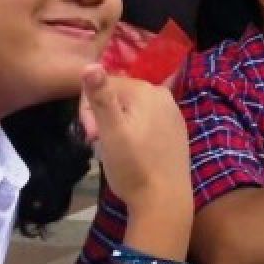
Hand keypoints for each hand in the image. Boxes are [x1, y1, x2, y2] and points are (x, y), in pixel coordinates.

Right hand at [78, 65, 190, 214]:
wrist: (165, 200)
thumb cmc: (133, 166)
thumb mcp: (110, 131)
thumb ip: (100, 97)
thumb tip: (88, 63)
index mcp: (145, 90)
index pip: (102, 85)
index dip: (88, 111)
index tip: (90, 137)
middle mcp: (162, 94)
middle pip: (117, 96)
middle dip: (102, 118)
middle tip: (100, 146)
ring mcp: (172, 112)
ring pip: (130, 110)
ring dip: (116, 127)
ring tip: (116, 152)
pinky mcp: (175, 130)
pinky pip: (145, 122)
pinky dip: (133, 133)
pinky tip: (133, 154)